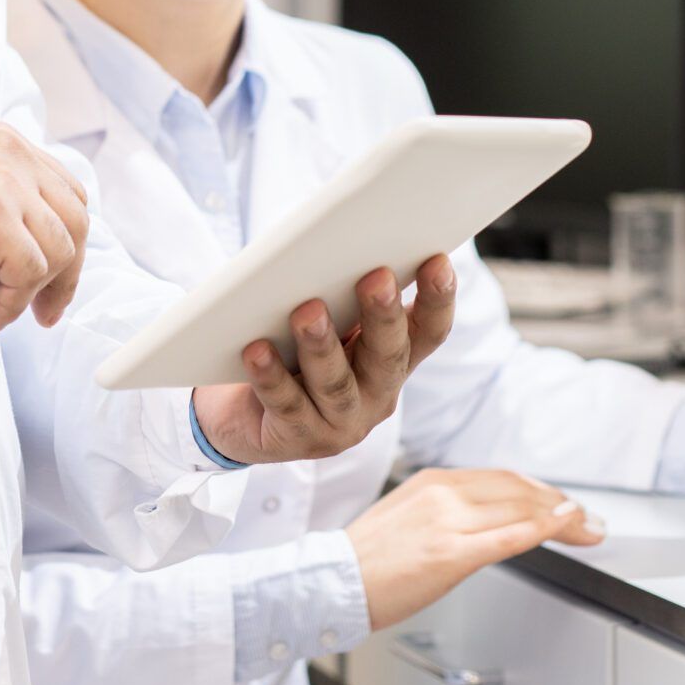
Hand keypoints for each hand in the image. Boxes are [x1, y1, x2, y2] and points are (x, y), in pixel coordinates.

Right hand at [0, 123, 87, 331]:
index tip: (46, 278)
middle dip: (63, 275)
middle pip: (75, 222)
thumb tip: (30, 241)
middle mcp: (12, 156)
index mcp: (4, 142)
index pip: (65, 192)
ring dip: (30, 293)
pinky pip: (30, 273)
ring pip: (59, 251)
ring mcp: (6, 184)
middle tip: (40, 311)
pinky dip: (12, 302)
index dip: (64, 241)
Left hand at [188, 256, 459, 465]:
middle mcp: (378, 395)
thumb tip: (340, 246)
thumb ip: (343, 298)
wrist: (245, 416)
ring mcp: (341, 423)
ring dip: (323, 347)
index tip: (438, 260)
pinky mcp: (299, 439)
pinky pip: (285, 405)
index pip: (429, 331)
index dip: (438, 299)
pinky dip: (271, 376)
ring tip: (308, 312)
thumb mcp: (330, 325)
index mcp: (393, 360)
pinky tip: (257, 350)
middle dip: (383, 316)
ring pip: (336, 385)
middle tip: (377, 278)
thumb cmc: (294, 353)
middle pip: (389, 356)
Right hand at [345, 468, 604, 631]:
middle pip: (519, 490)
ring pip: (521, 508)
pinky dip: (545, 527)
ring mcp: (448, 522)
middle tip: (590, 519)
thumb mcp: (406, 515)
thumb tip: (484, 519)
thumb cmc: (366, 560)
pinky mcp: (451, 553)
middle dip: (561, 503)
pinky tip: (567, 526)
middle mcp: (443, 493)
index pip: (502, 479)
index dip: (541, 490)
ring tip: (589, 528)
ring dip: (565, 517)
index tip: (563, 503)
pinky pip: (510, 535)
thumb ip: (445, 511)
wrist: (333, 582)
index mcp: (432, 481)